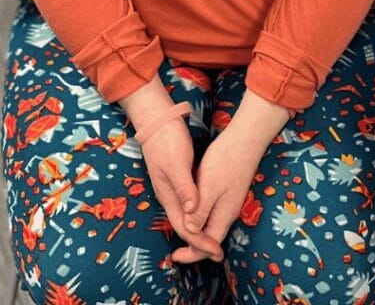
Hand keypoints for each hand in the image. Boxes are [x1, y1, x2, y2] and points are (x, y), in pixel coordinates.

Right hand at [141, 119, 223, 261]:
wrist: (155, 121)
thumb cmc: (166, 141)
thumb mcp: (177, 163)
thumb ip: (184, 188)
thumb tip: (192, 212)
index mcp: (168, 196)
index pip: (185, 227)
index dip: (200, 242)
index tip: (216, 251)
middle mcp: (169, 196)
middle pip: (185, 226)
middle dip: (200, 241)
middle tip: (218, 252)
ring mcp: (172, 188)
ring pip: (186, 217)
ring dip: (199, 230)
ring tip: (214, 238)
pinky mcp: (178, 179)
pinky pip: (189, 204)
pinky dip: (198, 215)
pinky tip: (206, 214)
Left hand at [170, 126, 261, 264]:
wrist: (246, 139)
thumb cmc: (226, 161)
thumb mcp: (209, 186)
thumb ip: (200, 211)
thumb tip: (190, 232)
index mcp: (223, 214)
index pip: (208, 245)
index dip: (192, 254)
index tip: (175, 256)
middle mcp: (228, 212)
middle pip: (210, 238)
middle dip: (193, 246)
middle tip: (175, 250)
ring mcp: (230, 202)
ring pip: (211, 225)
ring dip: (197, 233)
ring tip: (181, 233)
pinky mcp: (228, 192)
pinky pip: (213, 213)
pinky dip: (201, 219)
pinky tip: (191, 212)